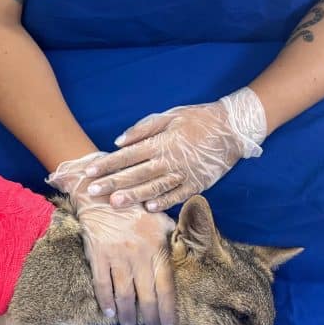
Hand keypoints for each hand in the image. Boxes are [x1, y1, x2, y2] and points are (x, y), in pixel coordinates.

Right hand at [49, 153, 176, 324]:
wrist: (102, 193)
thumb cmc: (136, 207)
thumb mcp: (161, 220)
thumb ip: (175, 239)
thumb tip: (187, 255)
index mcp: (158, 247)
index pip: (167, 287)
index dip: (169, 311)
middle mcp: (139, 254)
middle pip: (147, 295)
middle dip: (150, 318)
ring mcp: (117, 255)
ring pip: (124, 294)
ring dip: (127, 314)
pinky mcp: (97, 254)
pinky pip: (102, 284)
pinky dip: (105, 301)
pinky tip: (109, 313)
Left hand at [82, 88, 266, 211]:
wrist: (234, 128)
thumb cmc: (198, 119)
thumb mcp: (169, 116)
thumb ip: (142, 129)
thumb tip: (118, 142)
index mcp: (160, 143)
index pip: (127, 156)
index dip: (107, 164)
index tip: (89, 172)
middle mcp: (169, 160)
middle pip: (135, 174)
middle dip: (112, 183)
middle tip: (92, 192)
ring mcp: (184, 174)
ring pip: (154, 188)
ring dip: (133, 196)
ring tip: (114, 203)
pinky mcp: (198, 183)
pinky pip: (178, 195)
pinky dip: (164, 202)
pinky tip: (149, 208)